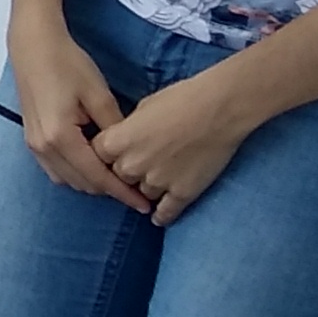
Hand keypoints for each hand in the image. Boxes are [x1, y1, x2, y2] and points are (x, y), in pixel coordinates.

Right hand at [6, 11, 142, 205]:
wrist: (33, 46)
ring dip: (92, 182)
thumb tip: (130, 153)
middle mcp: (43, 148)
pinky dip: (76, 172)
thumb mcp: (99, 95)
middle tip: (137, 187)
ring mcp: (34, 146)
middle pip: (82, 184)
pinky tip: (93, 162)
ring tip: (118, 176)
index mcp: (60, 138)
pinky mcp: (32, 139)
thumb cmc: (67, 64)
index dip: (122, 193)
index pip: (97, 177)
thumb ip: (115, 129)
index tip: (144, 205)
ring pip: (67, 180)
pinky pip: (56, 169)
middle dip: (109, 189)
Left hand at [85, 62, 270, 227]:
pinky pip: (165, 213)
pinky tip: (159, 217)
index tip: (116, 155)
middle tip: (145, 162)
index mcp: (115, 142)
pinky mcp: (181, 194)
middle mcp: (131, 166)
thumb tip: (125, 142)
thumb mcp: (142, 108)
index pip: (97, 157)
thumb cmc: (181, 99)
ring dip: (149, 188)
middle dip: (129, 171)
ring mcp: (156, 182)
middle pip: (119, 177)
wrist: (220, 107)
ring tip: (161, 179)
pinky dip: (162, 215)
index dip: (107, 155)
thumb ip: (127, 131)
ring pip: (143, 194)